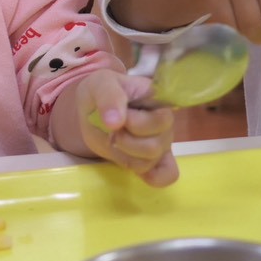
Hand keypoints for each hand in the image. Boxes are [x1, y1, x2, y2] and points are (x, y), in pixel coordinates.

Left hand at [73, 70, 177, 185]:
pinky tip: (136, 171)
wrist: (93, 109)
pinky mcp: (153, 160)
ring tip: (114, 141)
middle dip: (126, 141)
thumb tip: (116, 123)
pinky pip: (166, 174)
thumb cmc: (102, 91)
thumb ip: (109, 97)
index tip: (117, 119)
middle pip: (156, 145)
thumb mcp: (100, 83)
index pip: (162, 119)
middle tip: (112, 131)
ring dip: (125, 156)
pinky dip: (154, 177)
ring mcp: (160, 142)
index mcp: (158, 100)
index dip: (136, 123)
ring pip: (151, 161)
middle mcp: (164, 123)